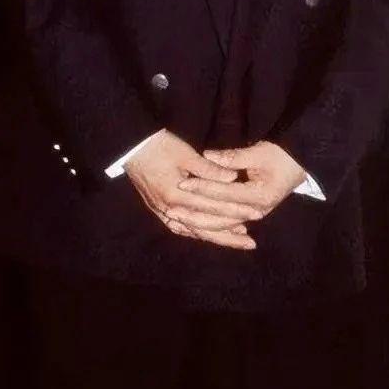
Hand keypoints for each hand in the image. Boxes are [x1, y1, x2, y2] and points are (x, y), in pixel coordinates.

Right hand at [125, 129, 256, 249]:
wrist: (132, 148)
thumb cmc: (160, 147)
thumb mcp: (186, 154)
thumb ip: (209, 169)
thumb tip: (233, 178)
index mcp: (178, 195)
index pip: (214, 207)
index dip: (236, 211)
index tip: (255, 214)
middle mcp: (170, 209)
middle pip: (205, 227)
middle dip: (230, 234)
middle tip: (250, 241)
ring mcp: (163, 212)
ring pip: (193, 231)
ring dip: (215, 237)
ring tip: (236, 240)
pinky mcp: (159, 211)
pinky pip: (180, 228)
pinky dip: (196, 233)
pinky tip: (209, 236)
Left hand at [180, 141, 306, 223]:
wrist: (301, 164)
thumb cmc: (283, 156)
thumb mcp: (260, 152)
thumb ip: (233, 157)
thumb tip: (207, 155)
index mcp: (259, 197)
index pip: (224, 194)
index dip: (202, 187)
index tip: (182, 182)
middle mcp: (256, 212)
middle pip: (220, 216)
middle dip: (195, 213)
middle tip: (171, 208)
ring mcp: (253, 215)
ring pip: (222, 224)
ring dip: (199, 222)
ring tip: (177, 218)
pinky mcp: (250, 213)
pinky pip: (227, 223)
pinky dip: (210, 224)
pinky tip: (193, 225)